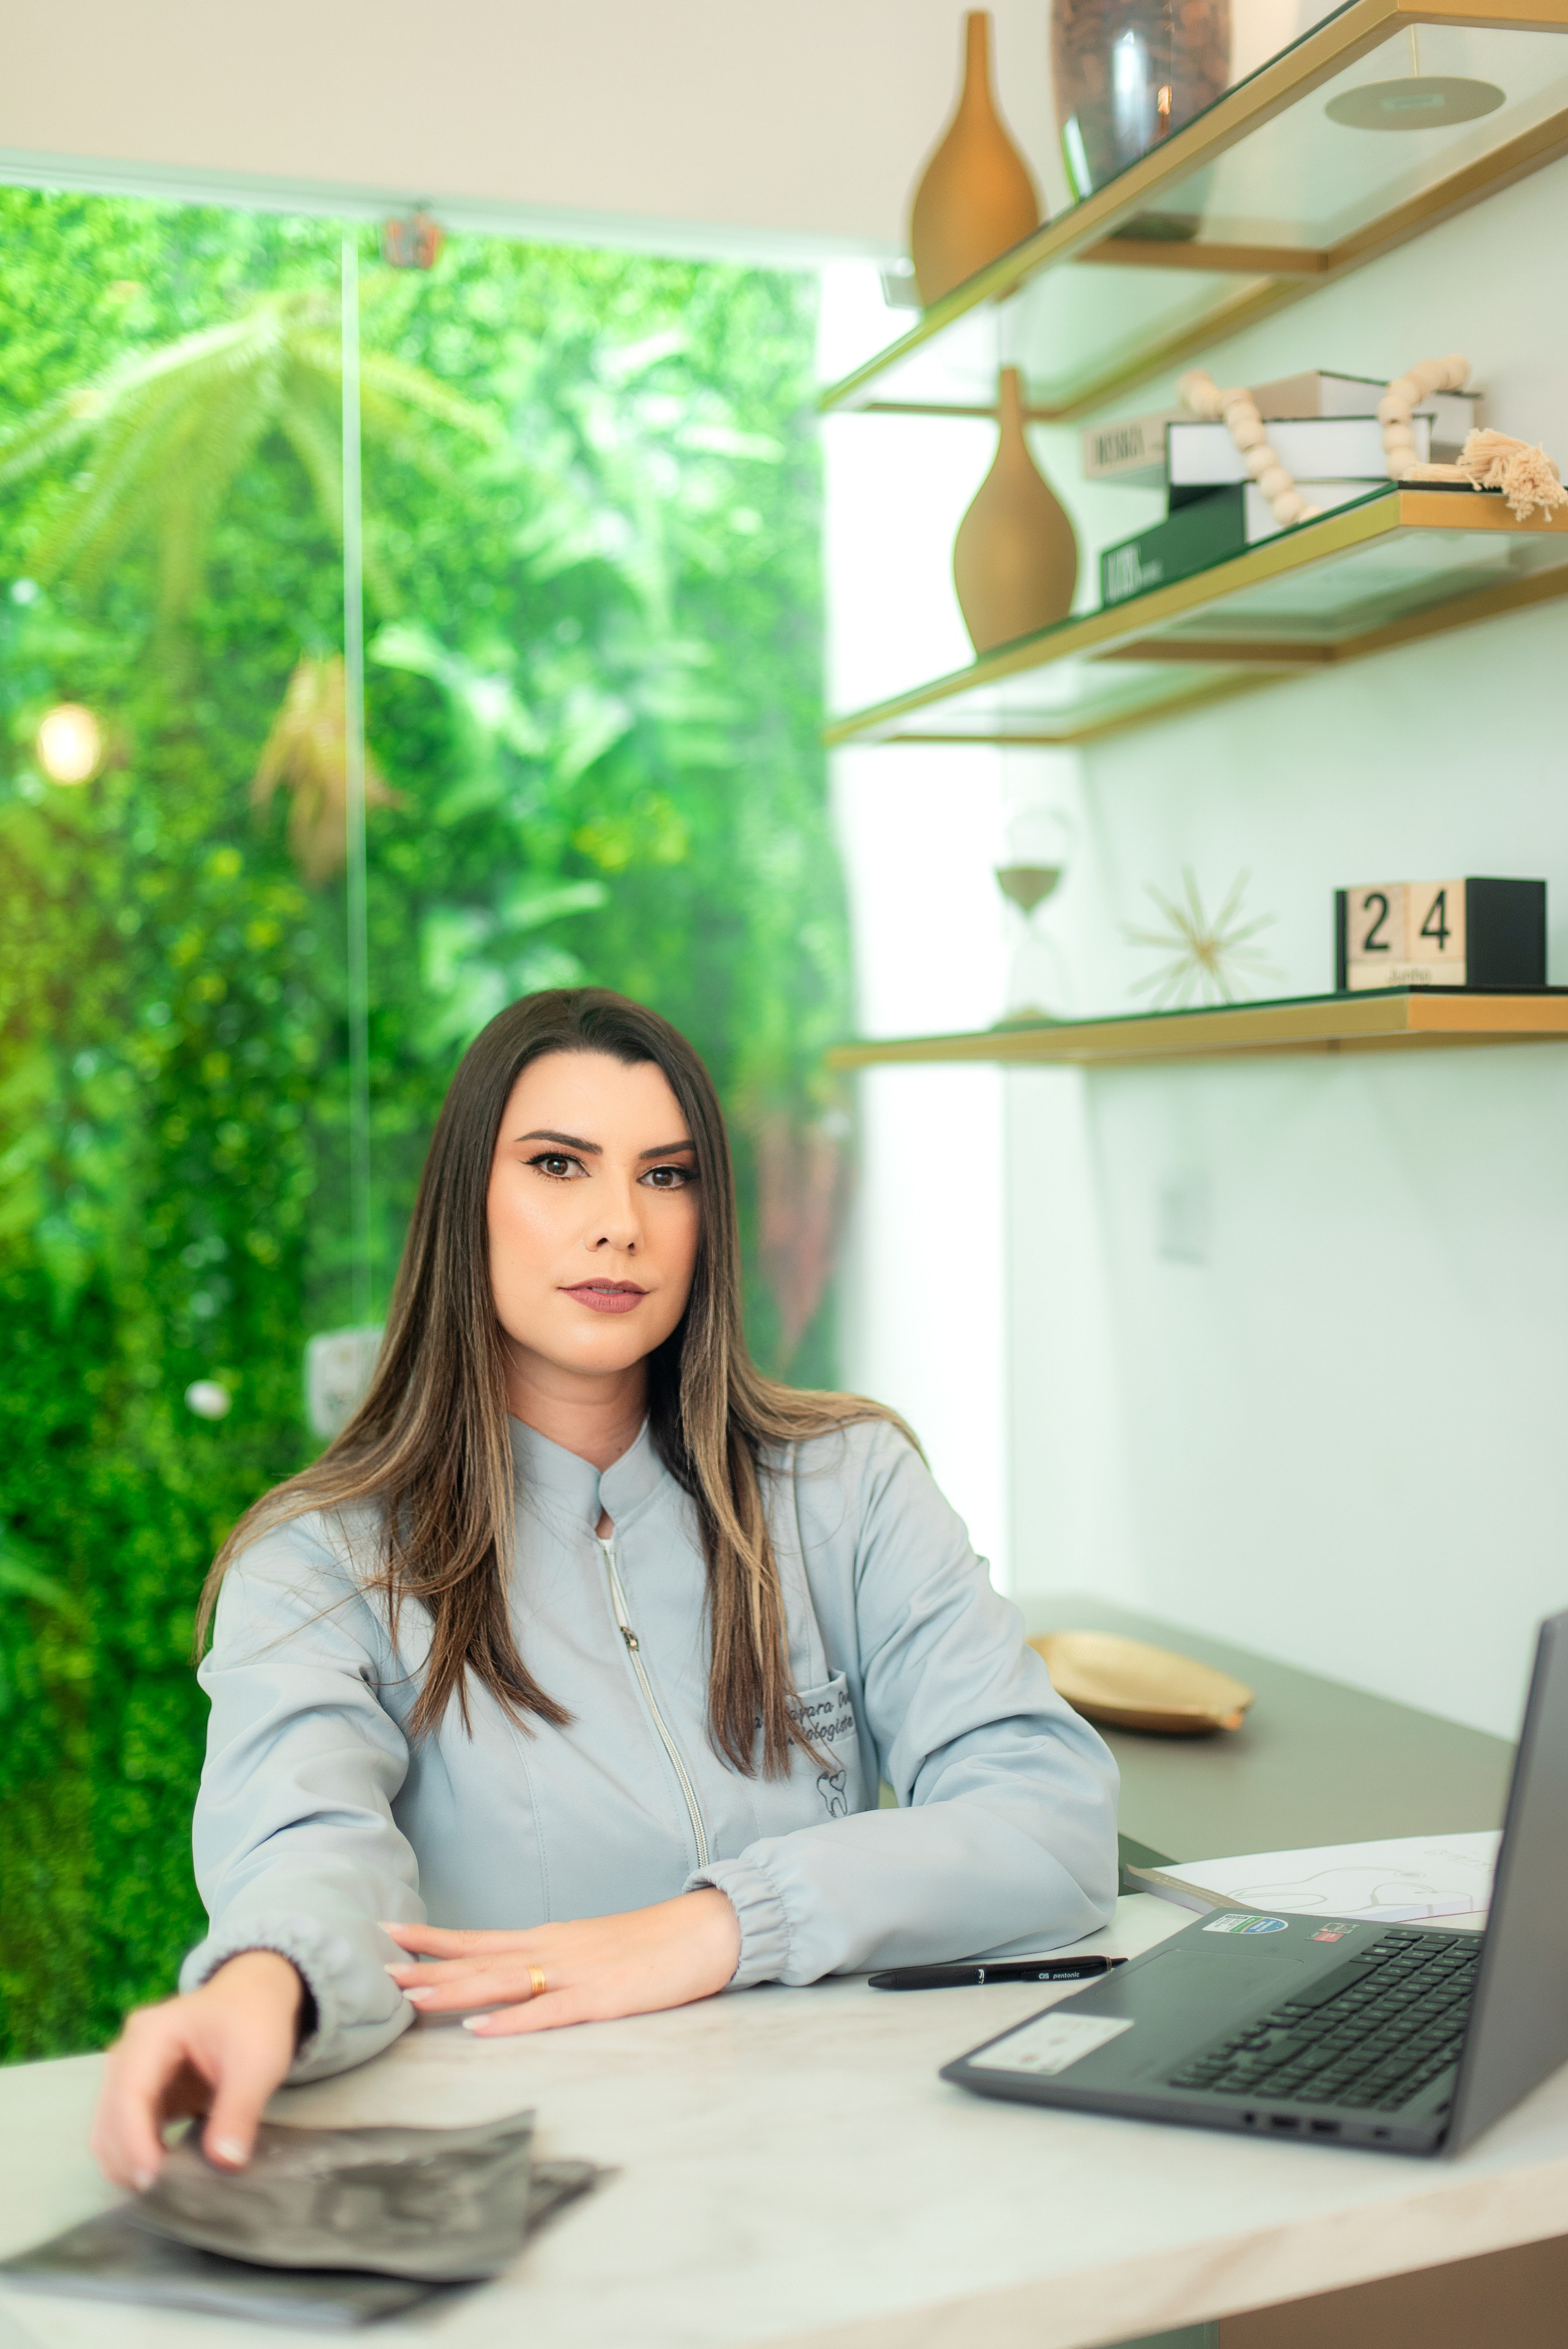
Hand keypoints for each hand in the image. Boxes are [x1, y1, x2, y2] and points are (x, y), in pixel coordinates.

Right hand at [90, 1949, 303, 2190]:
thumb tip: (225, 2164)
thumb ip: (240, 2110)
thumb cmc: (255, 2020)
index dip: (134, 2142)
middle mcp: (128, 2054)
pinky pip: (124, 2133)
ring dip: (128, 2163)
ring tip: (167, 2188)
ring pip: (109, 2131)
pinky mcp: (140, 2094)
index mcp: (151, 2033)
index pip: (128, 2094)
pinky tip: (166, 2175)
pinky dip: (138, 2157)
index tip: (152, 2181)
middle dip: (128, 2159)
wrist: (255, 1996)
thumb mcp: (258, 2061)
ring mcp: (129, 2075)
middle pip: (110, 2117)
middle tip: (165, 2194)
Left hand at [383, 1888, 740, 2036]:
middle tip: (378, 1967)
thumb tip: (518, 1975)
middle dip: (427, 1965)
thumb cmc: (654, 1945)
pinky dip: (511, 2021)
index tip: (389, 1933)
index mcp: (551, 1940)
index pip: (479, 1939)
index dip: (433, 1938)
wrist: (708, 1930)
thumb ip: (556, 1961)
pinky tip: (480, 2029)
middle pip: (479, 1958)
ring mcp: (576, 1974)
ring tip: (410, 1994)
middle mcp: (553, 1950)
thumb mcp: (595, 1949)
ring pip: (503, 1982)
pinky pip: (547, 2013)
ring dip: (454, 1988)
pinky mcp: (602, 1999)